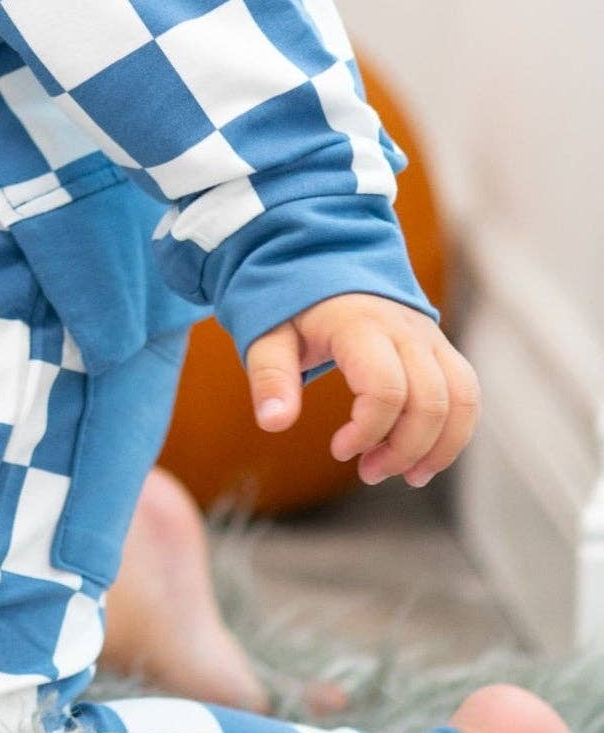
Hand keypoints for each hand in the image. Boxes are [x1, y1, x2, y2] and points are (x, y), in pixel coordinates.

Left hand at [245, 294, 479, 487]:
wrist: (324, 257)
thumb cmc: (292, 302)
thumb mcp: (266, 334)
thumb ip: (270, 377)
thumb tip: (273, 423)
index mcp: (359, 325)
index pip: (386, 389)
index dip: (369, 431)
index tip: (339, 450)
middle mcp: (405, 329)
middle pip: (431, 401)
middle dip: (405, 449)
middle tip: (368, 472)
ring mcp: (429, 336)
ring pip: (461, 398)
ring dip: (441, 446)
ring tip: (408, 476)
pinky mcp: (440, 346)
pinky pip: (465, 392)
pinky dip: (454, 430)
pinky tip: (425, 456)